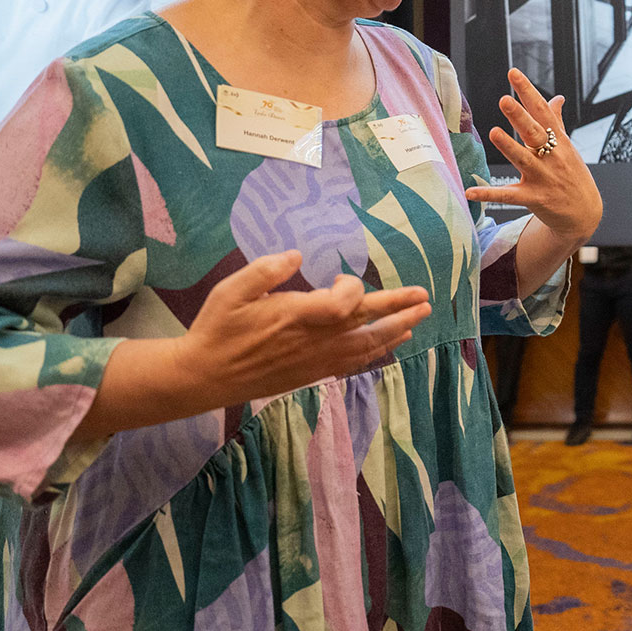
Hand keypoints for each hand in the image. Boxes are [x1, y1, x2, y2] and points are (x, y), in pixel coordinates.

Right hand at [180, 250, 430, 403]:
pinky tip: (390, 344)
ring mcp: (317, 360)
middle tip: (425, 299)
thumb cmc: (218, 328)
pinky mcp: (314, 374)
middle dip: (399, 309)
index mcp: (298, 315)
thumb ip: (266, 270)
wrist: (206, 376)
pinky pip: (355, 363)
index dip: (352, 286)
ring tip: (418, 320)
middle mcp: (315, 340)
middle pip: (367, 323)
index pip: (346, 302)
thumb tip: (296, 255)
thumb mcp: (232, 290)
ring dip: (396, 331)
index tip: (337, 278)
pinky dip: (377, 352)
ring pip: (368, 346)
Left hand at [465, 69, 601, 244]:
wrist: (585, 214)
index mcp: (559, 141)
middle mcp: (552, 157)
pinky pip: (508, 196)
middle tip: (504, 100)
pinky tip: (470, 191)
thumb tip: (557, 97)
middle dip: (520, 117)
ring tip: (494, 132)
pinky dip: (489, 194)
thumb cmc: (574, 176)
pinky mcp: (534, 198)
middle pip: (534, 133)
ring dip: (509, 147)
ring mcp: (543, 178)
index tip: (514, 74)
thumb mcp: (568, 148)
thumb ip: (556, 122)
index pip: (542, 111)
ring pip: (523, 160)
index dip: (528, 92)